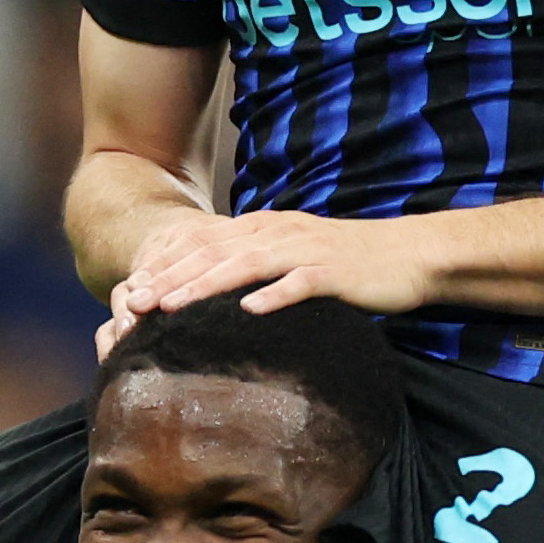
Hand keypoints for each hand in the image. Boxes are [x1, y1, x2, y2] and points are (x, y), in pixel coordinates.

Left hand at [103, 208, 444, 336]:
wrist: (410, 256)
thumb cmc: (352, 265)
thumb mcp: (296, 256)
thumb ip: (259, 266)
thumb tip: (220, 294)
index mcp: (266, 229)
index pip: (205, 243)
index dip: (166, 265)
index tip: (132, 290)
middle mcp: (279, 234)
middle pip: (214, 253)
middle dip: (171, 276)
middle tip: (136, 302)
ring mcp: (306, 251)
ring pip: (245, 266)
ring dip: (204, 286)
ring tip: (171, 308)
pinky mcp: (334, 273)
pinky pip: (298, 284)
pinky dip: (272, 296)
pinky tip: (247, 312)